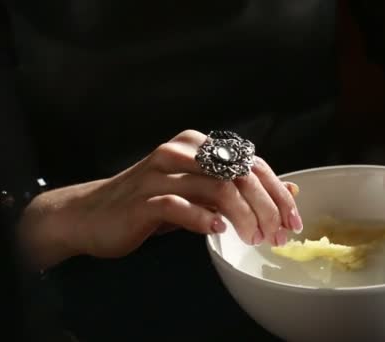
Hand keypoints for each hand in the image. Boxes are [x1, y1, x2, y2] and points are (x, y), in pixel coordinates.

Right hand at [18, 130, 301, 269]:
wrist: (92, 214)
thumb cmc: (149, 203)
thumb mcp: (198, 191)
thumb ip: (236, 188)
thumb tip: (288, 190)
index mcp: (198, 145)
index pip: (251, 164)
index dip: (277, 192)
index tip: (292, 220)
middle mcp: (182, 152)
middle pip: (240, 175)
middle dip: (267, 208)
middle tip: (278, 235)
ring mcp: (161, 174)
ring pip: (217, 189)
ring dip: (243, 217)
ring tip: (254, 238)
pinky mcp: (144, 199)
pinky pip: (180, 206)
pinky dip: (204, 219)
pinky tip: (218, 231)